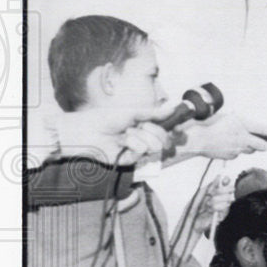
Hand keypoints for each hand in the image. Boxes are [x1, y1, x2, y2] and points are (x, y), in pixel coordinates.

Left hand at [52, 104, 173, 164]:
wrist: (88, 131)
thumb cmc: (107, 118)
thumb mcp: (133, 112)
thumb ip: (154, 113)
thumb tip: (173, 108)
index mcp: (145, 125)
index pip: (167, 129)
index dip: (175, 130)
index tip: (178, 128)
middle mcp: (144, 138)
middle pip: (165, 139)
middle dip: (155, 131)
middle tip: (141, 125)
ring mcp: (138, 149)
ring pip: (155, 146)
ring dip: (141, 136)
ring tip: (126, 133)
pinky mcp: (131, 159)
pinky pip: (142, 151)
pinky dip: (132, 143)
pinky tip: (121, 141)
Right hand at [180, 113, 266, 159]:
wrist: (198, 139)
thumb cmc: (211, 124)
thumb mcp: (229, 117)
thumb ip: (242, 123)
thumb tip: (252, 128)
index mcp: (243, 124)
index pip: (265, 130)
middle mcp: (242, 137)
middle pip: (262, 146)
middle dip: (263, 144)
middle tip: (262, 142)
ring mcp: (238, 149)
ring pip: (250, 150)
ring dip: (247, 146)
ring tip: (235, 140)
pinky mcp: (232, 156)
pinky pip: (238, 153)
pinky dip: (236, 150)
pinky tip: (226, 145)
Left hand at [191, 176, 233, 236]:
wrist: (191, 221)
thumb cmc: (194, 207)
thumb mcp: (201, 193)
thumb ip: (211, 186)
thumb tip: (219, 176)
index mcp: (216, 191)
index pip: (226, 183)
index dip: (227, 180)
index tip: (225, 180)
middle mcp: (221, 198)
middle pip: (229, 190)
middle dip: (220, 191)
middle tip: (211, 194)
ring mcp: (223, 206)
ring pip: (227, 199)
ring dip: (216, 200)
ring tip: (208, 204)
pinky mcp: (223, 215)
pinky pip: (225, 208)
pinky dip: (217, 207)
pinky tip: (210, 210)